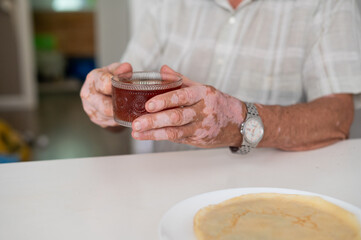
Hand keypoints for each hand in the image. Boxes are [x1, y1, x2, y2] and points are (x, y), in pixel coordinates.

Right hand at [80, 62, 131, 127]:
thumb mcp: (115, 70)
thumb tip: (127, 68)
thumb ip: (121, 69)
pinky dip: (119, 119)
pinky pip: (110, 123)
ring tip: (129, 108)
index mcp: (93, 79)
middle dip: (120, 106)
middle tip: (132, 104)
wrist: (102, 89)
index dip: (117, 88)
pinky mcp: (95, 119)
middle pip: (106, 107)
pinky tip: (123, 113)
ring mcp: (90, 108)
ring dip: (121, 114)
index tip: (127, 88)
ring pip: (109, 117)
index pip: (104, 84)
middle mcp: (87, 94)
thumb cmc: (109, 78)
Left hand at [131, 66, 246, 147]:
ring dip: (154, 133)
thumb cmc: (218, 103)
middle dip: (154, 121)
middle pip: (176, 117)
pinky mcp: (197, 139)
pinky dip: (161, 137)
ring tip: (137, 133)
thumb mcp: (203, 88)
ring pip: (175, 132)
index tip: (148, 105)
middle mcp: (202, 112)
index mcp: (203, 94)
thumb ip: (182, 80)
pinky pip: (178, 138)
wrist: (239, 123)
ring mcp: (200, 128)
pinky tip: (148, 136)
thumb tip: (162, 70)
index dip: (164, 101)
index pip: (182, 97)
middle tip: (137, 123)